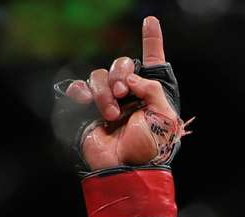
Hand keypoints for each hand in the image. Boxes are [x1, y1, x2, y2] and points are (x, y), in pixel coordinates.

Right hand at [57, 16, 185, 172]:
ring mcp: (109, 101)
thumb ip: (153, 89)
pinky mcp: (88, 109)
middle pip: (120, 64)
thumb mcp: (165, 117)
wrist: (126, 168)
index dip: (152, 40)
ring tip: (110, 115)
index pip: (153, 61)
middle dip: (120, 74)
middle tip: (123, 94)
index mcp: (151, 94)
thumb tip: (131, 78)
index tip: (151, 21)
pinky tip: (82, 99)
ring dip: (104, 93)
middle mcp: (130, 94)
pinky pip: (79, 87)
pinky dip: (80, 90)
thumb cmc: (151, 147)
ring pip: (99, 76)